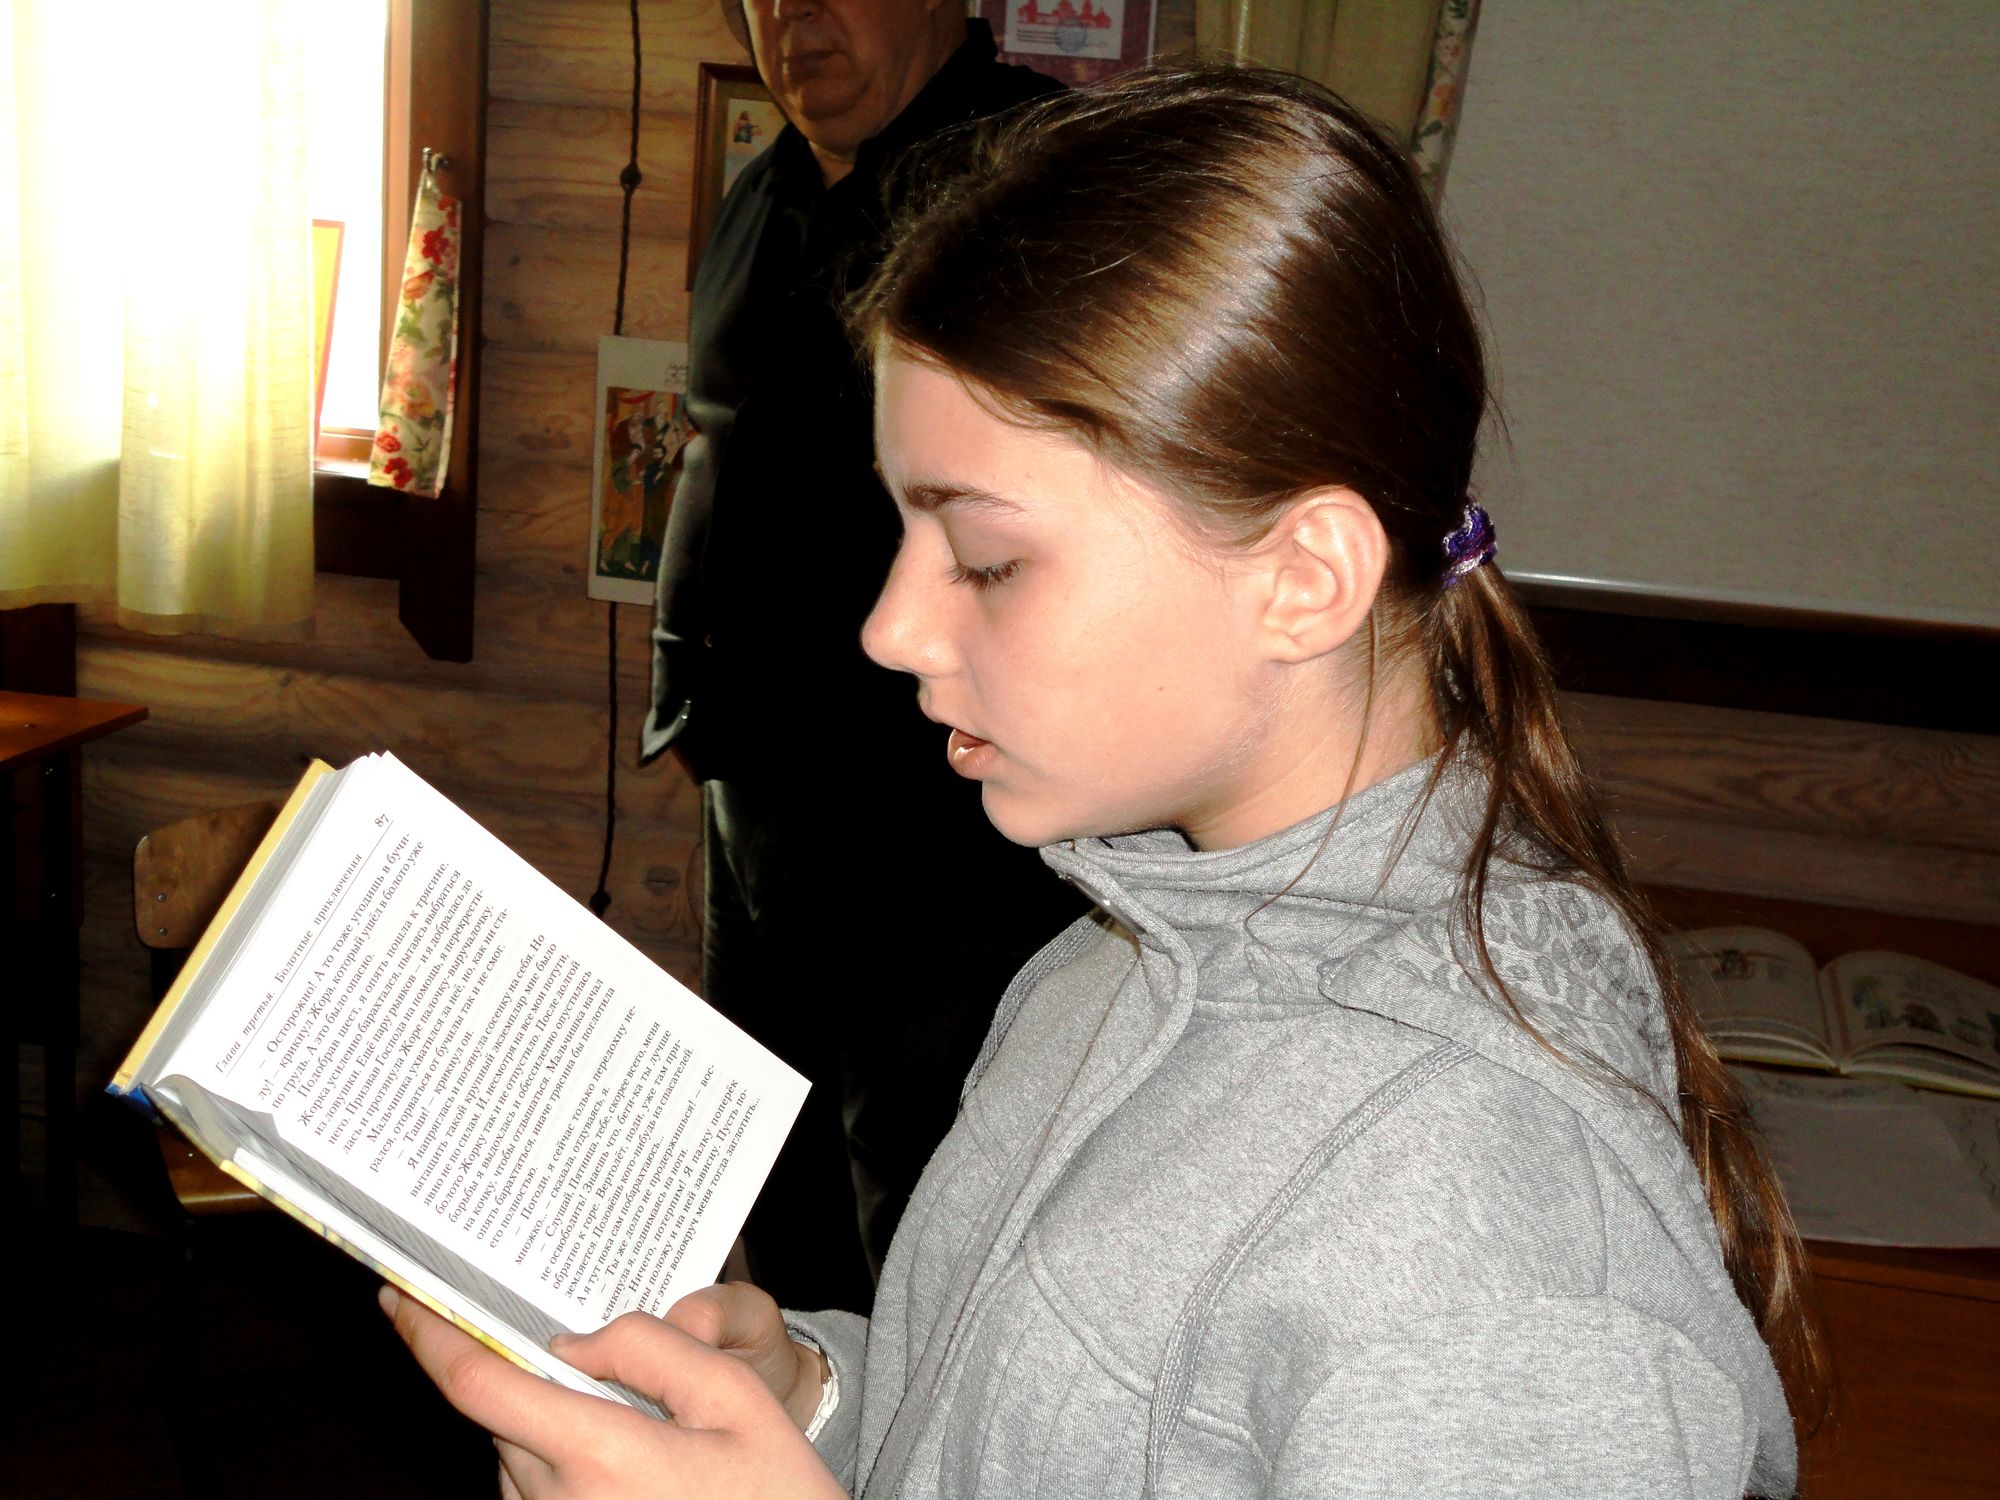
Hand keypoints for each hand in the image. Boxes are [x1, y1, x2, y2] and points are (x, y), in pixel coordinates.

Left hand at [383, 1287, 845, 1499]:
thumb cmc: (775, 1491)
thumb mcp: (738, 1400)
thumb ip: (653, 1350)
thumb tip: (574, 1337)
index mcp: (600, 1454)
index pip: (481, 1385)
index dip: (430, 1336)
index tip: (400, 1296)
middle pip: (501, 1414)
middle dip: (522, 1370)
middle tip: (573, 1345)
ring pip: (516, 1453)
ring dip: (546, 1420)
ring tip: (632, 1420)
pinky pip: (536, 1491)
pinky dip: (560, 1459)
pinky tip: (627, 1457)